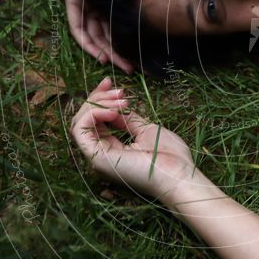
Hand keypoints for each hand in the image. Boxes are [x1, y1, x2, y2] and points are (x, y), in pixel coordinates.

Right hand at [70, 76, 194, 202]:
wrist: (179, 176)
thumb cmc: (170, 156)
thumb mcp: (146, 130)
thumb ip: (127, 119)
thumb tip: (114, 107)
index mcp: (112, 150)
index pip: (94, 121)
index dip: (99, 99)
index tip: (110, 82)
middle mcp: (101, 154)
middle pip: (84, 120)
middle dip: (98, 98)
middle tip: (120, 90)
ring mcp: (97, 157)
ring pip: (79, 123)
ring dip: (97, 104)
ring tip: (122, 100)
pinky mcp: (97, 158)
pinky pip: (80, 130)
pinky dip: (93, 114)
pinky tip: (113, 110)